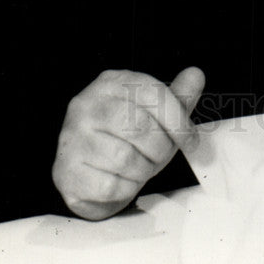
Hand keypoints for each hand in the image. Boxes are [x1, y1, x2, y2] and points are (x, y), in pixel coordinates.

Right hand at [52, 67, 204, 220]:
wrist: (91, 172)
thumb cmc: (128, 137)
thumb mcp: (155, 113)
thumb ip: (177, 96)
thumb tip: (196, 74)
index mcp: (110, 82)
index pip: (152, 94)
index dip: (178, 120)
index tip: (191, 141)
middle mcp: (86, 104)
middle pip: (140, 126)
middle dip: (161, 148)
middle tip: (161, 156)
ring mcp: (72, 137)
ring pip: (125, 158)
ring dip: (144, 169)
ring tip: (142, 167)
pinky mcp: (66, 170)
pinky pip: (110, 185)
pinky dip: (127, 188)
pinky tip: (125, 180)